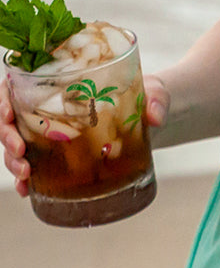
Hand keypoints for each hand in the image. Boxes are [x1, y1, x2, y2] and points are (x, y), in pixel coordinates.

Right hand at [1, 73, 170, 197]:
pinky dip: (26, 178)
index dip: (5, 98)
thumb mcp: (154, 91)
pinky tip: (27, 190)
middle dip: (8, 136)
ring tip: (26, 176)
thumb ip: (156, 99)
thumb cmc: (148, 93)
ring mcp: (53, 127)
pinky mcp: (61, 150)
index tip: (7, 114)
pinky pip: (34, 163)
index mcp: (66, 77)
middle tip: (20, 154)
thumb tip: (155, 117)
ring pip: (17, 142)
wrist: (154, 114)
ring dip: (13, 160)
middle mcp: (52, 102)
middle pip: (12, 115)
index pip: (21, 81)